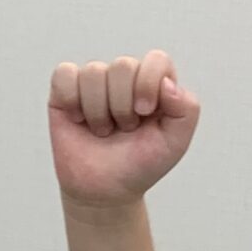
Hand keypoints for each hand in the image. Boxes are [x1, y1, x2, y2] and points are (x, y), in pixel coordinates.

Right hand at [49, 51, 200, 207]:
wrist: (105, 191)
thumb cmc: (139, 165)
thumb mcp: (175, 143)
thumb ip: (186, 110)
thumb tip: (167, 83)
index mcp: (154, 84)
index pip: (156, 59)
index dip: (149, 82)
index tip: (144, 113)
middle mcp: (125, 78)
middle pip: (123, 65)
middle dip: (123, 105)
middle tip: (124, 129)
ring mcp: (94, 82)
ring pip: (94, 72)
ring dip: (98, 110)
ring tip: (103, 130)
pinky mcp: (65, 90)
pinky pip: (65, 74)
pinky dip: (72, 99)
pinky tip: (79, 119)